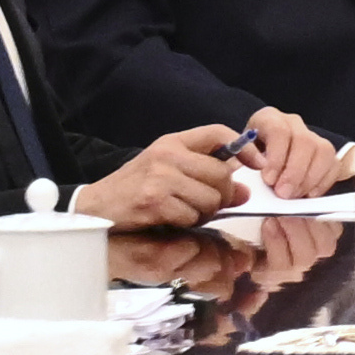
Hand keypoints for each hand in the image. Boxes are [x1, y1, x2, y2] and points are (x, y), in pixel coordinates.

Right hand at [75, 126, 251, 228]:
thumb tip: (245, 191)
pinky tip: (170, 217)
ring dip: (204, 212)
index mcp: (172, 142)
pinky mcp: (154, 201)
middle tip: (205, 202)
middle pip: (222, 174)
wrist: (98, 205)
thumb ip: (207, 175)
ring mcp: (160, 177)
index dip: (243, 147)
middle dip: (222, 194)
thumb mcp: (170, 170)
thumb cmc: (137, 187)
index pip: (217, 132)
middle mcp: (167, 155)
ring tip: (183, 209)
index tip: (257, 163)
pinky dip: (187, 222)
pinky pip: (193, 216)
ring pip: (211, 199)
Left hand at [237, 107, 347, 200]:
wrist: (255, 159)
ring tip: (295, 196)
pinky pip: (334, 165)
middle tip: (283, 194)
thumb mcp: (237, 155)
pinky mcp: (325, 153)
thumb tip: (255, 172)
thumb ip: (243, 161)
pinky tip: (309, 194)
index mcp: (269, 119)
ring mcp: (312, 136)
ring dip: (310, 178)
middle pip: (304, 142)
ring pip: (323, 152)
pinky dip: (324, 182)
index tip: (269, 179)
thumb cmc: (245, 157)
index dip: (276, 156)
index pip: (278, 131)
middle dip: (295, 172)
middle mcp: (293, 124)